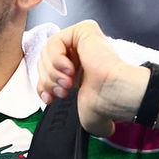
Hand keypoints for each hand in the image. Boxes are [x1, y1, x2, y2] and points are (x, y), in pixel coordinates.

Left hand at [36, 20, 149, 136]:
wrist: (114, 94)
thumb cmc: (106, 102)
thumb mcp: (81, 111)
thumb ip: (79, 114)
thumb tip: (105, 127)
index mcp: (80, 70)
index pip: (47, 72)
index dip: (44, 85)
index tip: (50, 98)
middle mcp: (80, 54)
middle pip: (44, 61)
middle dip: (48, 80)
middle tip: (63, 90)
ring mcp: (82, 41)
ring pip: (47, 52)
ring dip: (53, 71)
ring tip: (68, 81)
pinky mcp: (84, 30)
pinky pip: (55, 41)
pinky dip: (56, 57)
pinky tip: (69, 68)